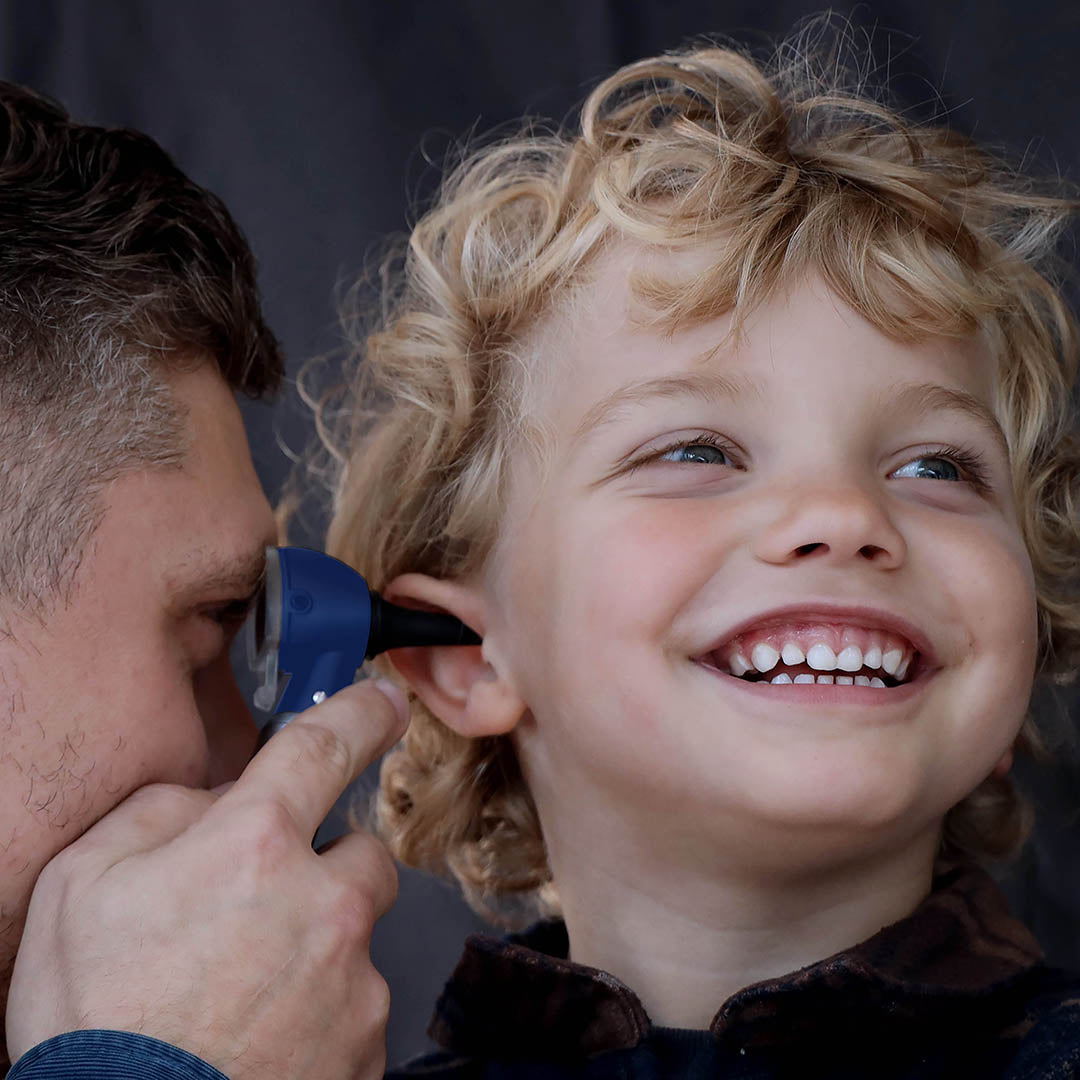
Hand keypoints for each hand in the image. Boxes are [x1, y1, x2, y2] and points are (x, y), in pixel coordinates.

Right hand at [5, 679, 407, 1079]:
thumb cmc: (94, 1024)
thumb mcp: (82, 884)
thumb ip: (160, 812)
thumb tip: (218, 796)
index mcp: (254, 847)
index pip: (327, 745)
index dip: (363, 713)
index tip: (384, 704)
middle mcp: (322, 904)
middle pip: (364, 853)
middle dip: (326, 867)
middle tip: (267, 907)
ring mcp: (351, 981)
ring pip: (358, 934)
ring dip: (321, 944)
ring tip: (247, 989)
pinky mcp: (365, 1046)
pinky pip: (355, 1004)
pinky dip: (322, 1011)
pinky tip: (264, 1035)